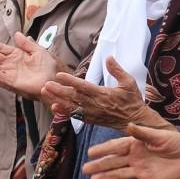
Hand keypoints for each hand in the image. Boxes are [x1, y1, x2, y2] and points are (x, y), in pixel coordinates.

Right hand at [0, 33, 62, 100]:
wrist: (55, 79)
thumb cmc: (50, 66)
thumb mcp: (39, 51)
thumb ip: (27, 44)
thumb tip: (17, 34)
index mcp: (18, 56)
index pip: (1, 49)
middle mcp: (12, 65)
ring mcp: (11, 74)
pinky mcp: (13, 83)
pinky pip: (1, 78)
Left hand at [41, 56, 155, 126]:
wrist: (134, 121)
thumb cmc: (132, 100)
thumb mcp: (129, 82)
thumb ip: (117, 70)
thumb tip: (108, 57)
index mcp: (103, 94)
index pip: (84, 87)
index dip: (71, 81)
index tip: (60, 75)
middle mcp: (95, 104)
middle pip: (74, 97)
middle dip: (59, 90)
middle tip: (46, 84)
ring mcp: (91, 113)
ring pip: (71, 106)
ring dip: (57, 99)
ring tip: (45, 92)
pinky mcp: (90, 119)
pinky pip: (74, 115)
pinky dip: (64, 112)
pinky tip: (54, 107)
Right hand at [83, 122, 179, 178]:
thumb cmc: (177, 142)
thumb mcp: (161, 135)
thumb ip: (143, 133)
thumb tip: (128, 126)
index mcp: (136, 144)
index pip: (116, 147)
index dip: (103, 150)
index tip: (90, 152)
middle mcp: (136, 158)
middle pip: (114, 162)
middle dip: (100, 165)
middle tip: (85, 169)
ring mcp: (142, 171)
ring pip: (121, 175)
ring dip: (107, 178)